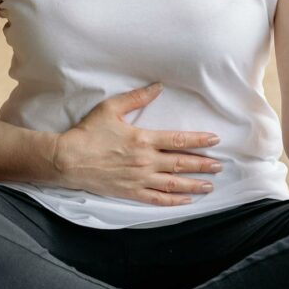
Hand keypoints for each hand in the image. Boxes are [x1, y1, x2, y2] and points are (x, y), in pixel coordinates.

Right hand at [52, 82, 223, 204]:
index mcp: (143, 139)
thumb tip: (157, 86)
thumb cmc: (88, 133)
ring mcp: (139, 179)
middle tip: (220, 166)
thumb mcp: (111, 108)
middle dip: (203, 164)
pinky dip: (174, 201)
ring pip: (173, 184)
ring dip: (194, 185)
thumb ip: (136, 98)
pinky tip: (186, 201)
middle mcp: (145, 161)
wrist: (69, 159)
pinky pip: (157, 199)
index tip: (215, 140)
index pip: (178, 140)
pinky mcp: (131, 192)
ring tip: (210, 185)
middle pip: (181, 164)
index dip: (199, 141)